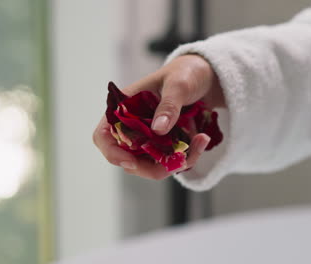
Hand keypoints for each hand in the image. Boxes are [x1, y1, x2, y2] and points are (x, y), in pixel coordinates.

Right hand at [93, 55, 224, 178]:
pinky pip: (172, 161)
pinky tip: (202, 139)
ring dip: (175, 163)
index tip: (131, 162)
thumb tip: (158, 130)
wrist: (206, 77)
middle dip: (152, 167)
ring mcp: (151, 138)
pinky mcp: (168, 145)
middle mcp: (133, 127)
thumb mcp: (178, 84)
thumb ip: (168, 105)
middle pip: (128, 160)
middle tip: (179, 160)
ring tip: (200, 140)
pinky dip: (188, 157)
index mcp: (124, 108)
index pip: (104, 136)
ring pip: (152, 165)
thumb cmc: (185, 73)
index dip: (112, 153)